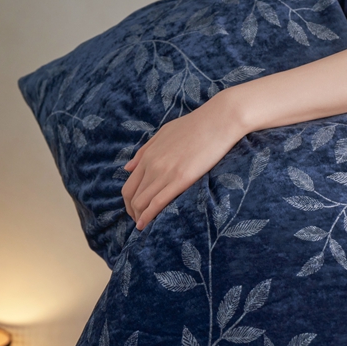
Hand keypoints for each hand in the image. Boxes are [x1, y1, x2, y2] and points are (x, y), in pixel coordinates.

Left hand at [121, 93, 246, 230]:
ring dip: (140, 217)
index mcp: (148, 154)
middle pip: (132, 196)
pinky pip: (157, 203)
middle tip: (139, 220)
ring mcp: (165, 172)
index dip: (129, 200)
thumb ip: (144, 151)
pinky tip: (146, 225)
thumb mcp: (164, 133)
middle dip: (133, 211)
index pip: (129, 184)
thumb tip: (127, 168)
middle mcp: (152, 165)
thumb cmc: (196, 124)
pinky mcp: (181, 179)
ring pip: (142, 202)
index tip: (135, 208)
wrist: (218, 120)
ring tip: (144, 226)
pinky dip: (148, 217)